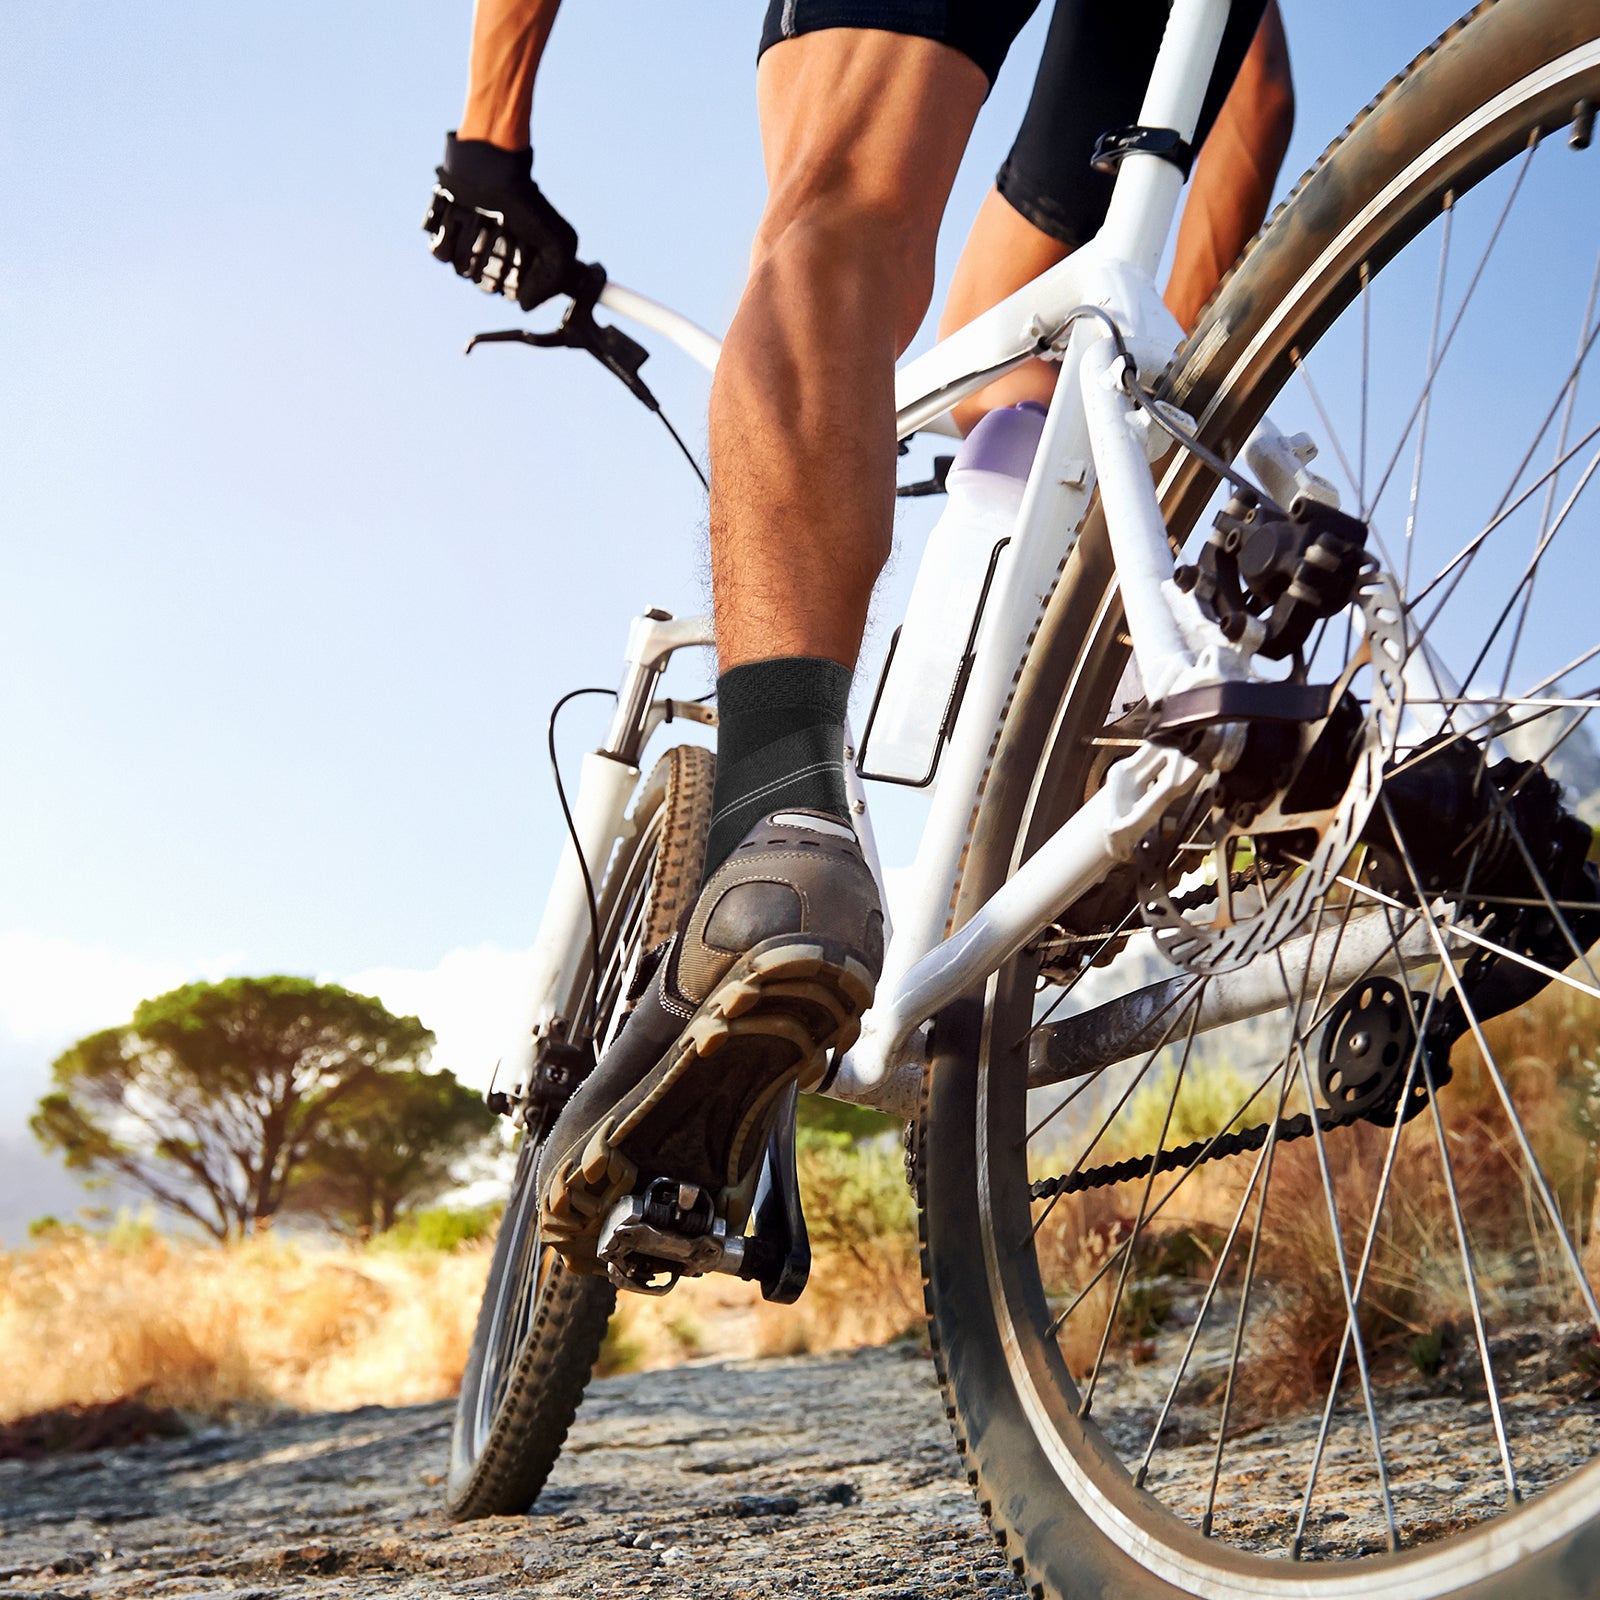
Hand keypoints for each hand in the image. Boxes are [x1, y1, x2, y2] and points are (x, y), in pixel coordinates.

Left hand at [424, 134, 579, 311]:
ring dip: (473, 245)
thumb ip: (553, 281)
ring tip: (483, 219)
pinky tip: (461, 219)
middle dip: (495, 261)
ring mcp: (465, 249)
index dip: (517, 280)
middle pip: (486, 285)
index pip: (512, 293)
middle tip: (504, 232)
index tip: (523, 257)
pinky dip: (450, 238)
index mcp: (516, 267)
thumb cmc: (527, 205)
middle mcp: (490, 261)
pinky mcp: (443, 235)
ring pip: (462, 270)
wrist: (492, 168)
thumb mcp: (559, 244)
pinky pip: (440, 254)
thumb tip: (524, 305)